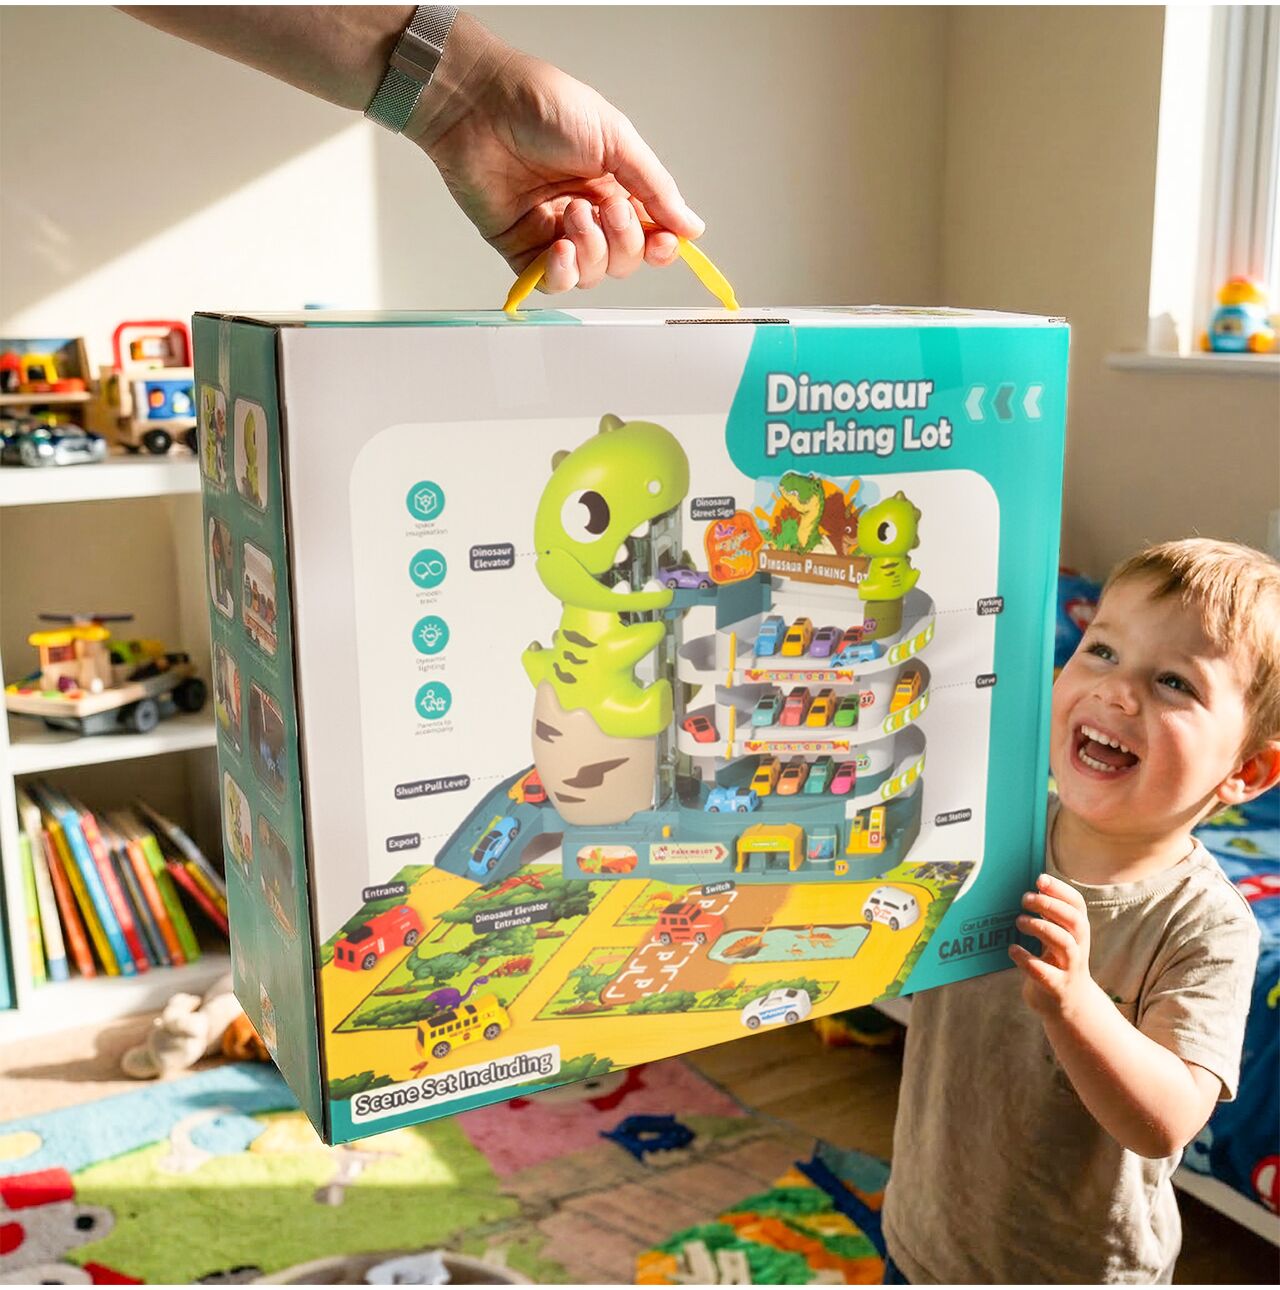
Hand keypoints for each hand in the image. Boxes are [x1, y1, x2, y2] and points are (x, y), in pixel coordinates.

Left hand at [411, 17, 703, 292]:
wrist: (480, 105)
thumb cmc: (543, 105)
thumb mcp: (614, 138)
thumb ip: (654, 187)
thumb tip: (691, 227)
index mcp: (615, 185)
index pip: (649, 233)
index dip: (661, 246)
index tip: (664, 241)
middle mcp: (588, 212)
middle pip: (624, 260)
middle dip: (623, 243)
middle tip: (607, 210)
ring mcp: (554, 233)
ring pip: (592, 275)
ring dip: (591, 251)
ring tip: (572, 213)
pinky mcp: (521, 249)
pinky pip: (553, 282)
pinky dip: (562, 273)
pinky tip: (560, 249)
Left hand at [1009, 873, 1100, 1020]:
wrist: (1071, 1008)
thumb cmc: (1056, 964)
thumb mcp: (1056, 939)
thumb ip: (1048, 917)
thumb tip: (1027, 889)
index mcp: (1077, 933)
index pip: (1077, 905)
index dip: (1061, 890)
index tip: (1040, 879)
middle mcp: (1078, 948)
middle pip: (1075, 922)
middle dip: (1051, 905)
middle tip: (1025, 899)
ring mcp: (1070, 969)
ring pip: (1065, 945)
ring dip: (1041, 928)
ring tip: (1019, 921)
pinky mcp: (1058, 989)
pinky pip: (1046, 974)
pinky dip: (1028, 960)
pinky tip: (1012, 950)